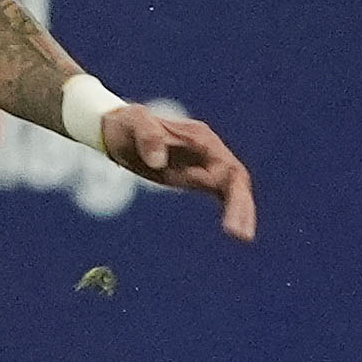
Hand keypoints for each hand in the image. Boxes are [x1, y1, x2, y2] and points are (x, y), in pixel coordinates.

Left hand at [101, 104, 256, 238]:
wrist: (118, 128)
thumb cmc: (127, 124)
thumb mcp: (134, 122)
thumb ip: (148, 137)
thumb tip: (158, 162)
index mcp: (200, 138)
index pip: (228, 168)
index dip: (236, 194)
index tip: (233, 220)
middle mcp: (208, 152)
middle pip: (236, 181)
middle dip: (243, 207)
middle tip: (242, 236)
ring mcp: (203, 164)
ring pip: (231, 189)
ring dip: (241, 212)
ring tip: (243, 238)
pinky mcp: (194, 176)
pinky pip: (219, 192)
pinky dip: (230, 209)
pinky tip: (234, 230)